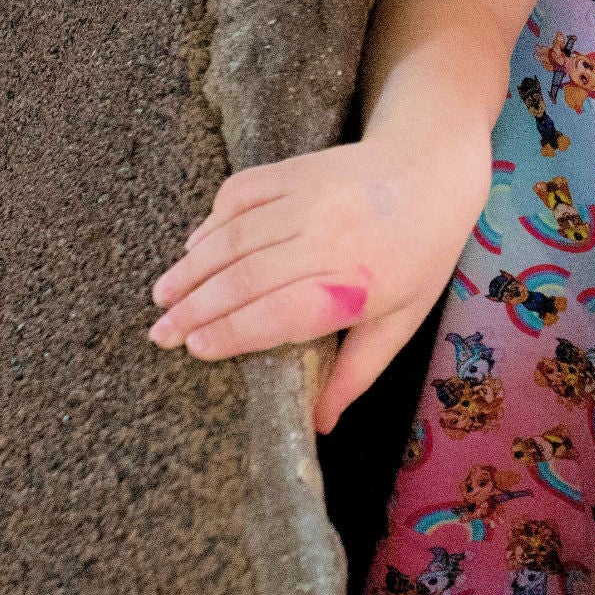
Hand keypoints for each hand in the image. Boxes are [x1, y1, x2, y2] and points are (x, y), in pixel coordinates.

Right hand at [148, 135, 487, 431]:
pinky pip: (242, 193)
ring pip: (236, 237)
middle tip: (161, 333)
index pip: (281, 313)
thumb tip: (320, 426)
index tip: (195, 349)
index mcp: (359, 282)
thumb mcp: (401, 320)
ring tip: (163, 297)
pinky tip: (194, 247)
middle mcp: (330, 237)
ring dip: (192, 268)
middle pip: (247, 278)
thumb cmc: (420, 253)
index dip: (233, 332)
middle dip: (196, 308)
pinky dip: (212, 221)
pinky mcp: (297, 167)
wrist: (433, 167)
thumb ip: (357, 372)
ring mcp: (311, 196)